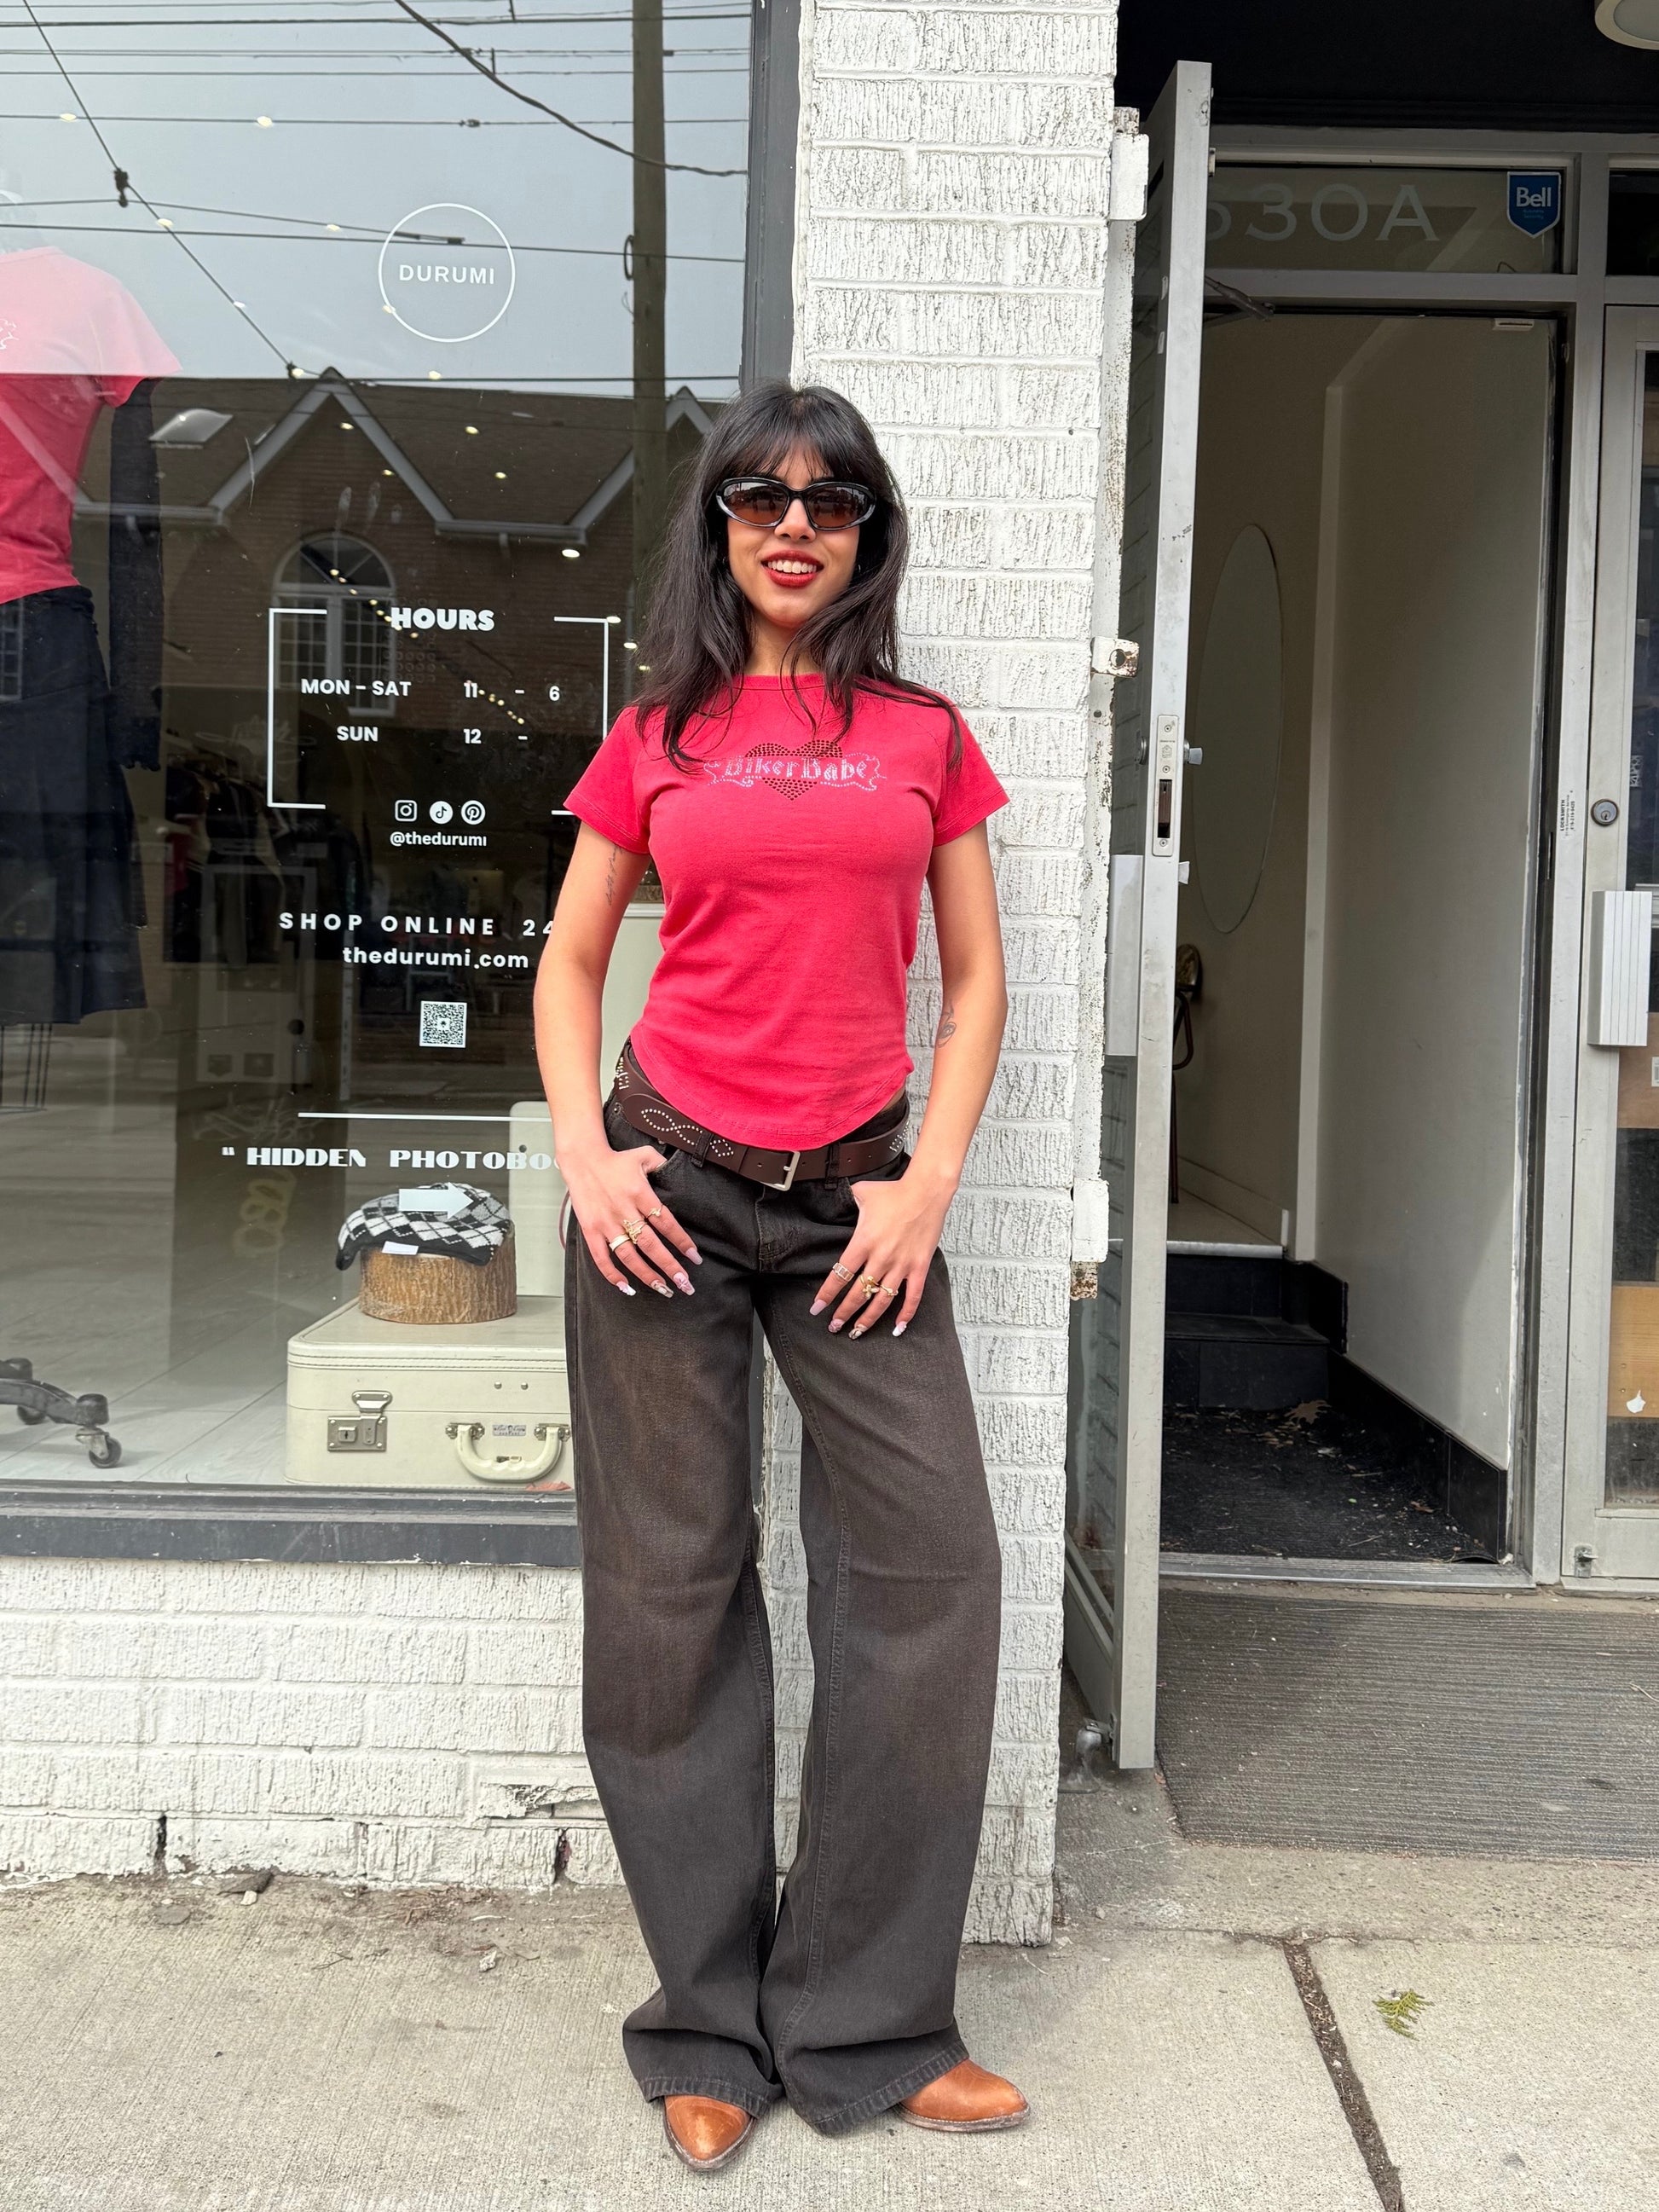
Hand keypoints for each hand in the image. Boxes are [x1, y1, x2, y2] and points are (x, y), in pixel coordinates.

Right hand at [560, 1140, 700, 1297]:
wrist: (582, 1159)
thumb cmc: (616, 1160)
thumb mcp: (644, 1155)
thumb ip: (664, 1165)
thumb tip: (681, 1175)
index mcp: (640, 1193)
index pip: (666, 1223)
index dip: (681, 1242)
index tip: (694, 1258)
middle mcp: (623, 1210)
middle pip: (650, 1244)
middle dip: (669, 1266)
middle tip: (684, 1284)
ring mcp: (606, 1223)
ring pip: (628, 1255)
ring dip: (646, 1274)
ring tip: (662, 1288)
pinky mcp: (590, 1229)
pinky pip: (601, 1257)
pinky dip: (612, 1274)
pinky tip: (626, 1287)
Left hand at [810, 1167, 953, 1338]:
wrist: (926, 1190)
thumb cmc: (894, 1191)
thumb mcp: (862, 1193)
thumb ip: (846, 1201)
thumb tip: (836, 1201)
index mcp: (863, 1242)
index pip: (840, 1275)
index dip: (826, 1295)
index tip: (817, 1308)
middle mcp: (881, 1258)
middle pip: (858, 1294)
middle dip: (844, 1313)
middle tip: (834, 1326)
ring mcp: (901, 1265)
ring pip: (882, 1301)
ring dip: (868, 1319)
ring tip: (857, 1332)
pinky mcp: (919, 1267)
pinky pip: (913, 1296)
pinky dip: (906, 1314)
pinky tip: (898, 1328)